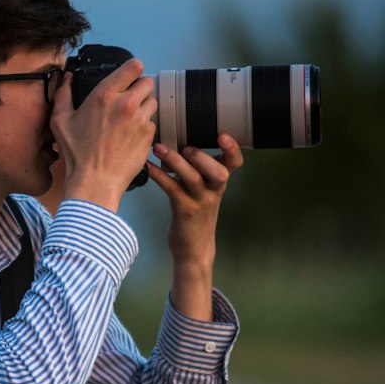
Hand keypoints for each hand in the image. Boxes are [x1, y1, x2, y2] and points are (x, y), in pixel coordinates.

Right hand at [50, 58, 156, 211]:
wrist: (95, 182)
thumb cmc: (77, 154)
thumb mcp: (61, 121)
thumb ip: (63, 94)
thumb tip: (66, 78)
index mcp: (105, 95)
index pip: (134, 66)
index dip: (133, 69)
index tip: (129, 75)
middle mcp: (126, 104)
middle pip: (148, 82)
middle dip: (140, 88)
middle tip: (128, 99)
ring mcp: (140, 120)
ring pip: (152, 103)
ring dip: (143, 107)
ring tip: (129, 119)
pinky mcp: (148, 136)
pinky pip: (152, 123)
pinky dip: (144, 127)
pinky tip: (130, 136)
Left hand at [145, 133, 243, 320]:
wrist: (193, 248)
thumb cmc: (195, 213)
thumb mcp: (204, 190)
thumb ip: (199, 169)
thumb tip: (180, 140)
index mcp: (220, 182)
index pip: (235, 163)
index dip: (233, 150)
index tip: (223, 135)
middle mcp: (214, 191)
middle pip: (218, 171)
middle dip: (202, 157)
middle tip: (186, 148)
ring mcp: (200, 202)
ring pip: (192, 178)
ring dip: (174, 161)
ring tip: (159, 148)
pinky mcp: (184, 211)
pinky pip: (172, 189)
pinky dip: (159, 176)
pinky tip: (149, 167)